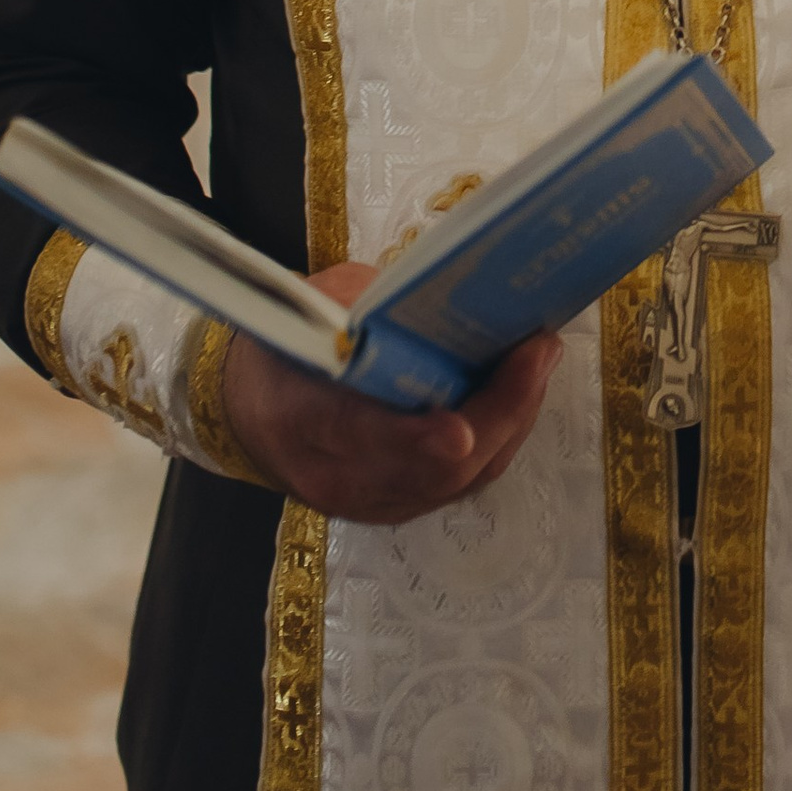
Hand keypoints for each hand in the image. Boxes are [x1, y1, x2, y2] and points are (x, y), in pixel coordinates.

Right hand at [220, 263, 563, 523]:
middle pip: (429, 470)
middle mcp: (336, 477)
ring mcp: (371, 501)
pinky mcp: (401, 505)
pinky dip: (499, 438)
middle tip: (538, 349)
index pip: (355, 434)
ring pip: (456, 481)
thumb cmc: (286, 345)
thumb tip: (443, 286)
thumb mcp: (309, 308)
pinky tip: (522, 391)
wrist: (250, 410)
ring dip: (511, 422)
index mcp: (297, 418)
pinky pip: (461, 483)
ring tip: (541, 358)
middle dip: (497, 413)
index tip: (459, 432)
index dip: (411, 440)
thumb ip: (367, 307)